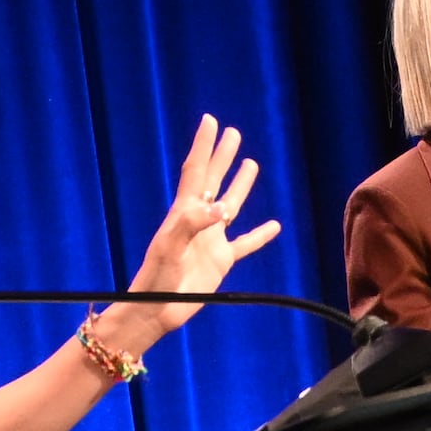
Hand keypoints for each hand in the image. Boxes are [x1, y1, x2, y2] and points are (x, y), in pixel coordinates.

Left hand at [94, 117, 285, 359]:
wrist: (156, 309)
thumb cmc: (156, 277)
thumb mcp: (170, 246)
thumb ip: (193, 224)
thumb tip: (222, 209)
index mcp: (183, 212)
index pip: (195, 171)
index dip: (203, 146)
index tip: (210, 121)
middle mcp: (198, 221)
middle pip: (213, 180)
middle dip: (222, 156)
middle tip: (233, 133)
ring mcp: (211, 240)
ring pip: (231, 206)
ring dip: (240, 185)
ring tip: (251, 164)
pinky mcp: (221, 261)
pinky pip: (245, 244)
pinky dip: (260, 235)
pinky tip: (274, 226)